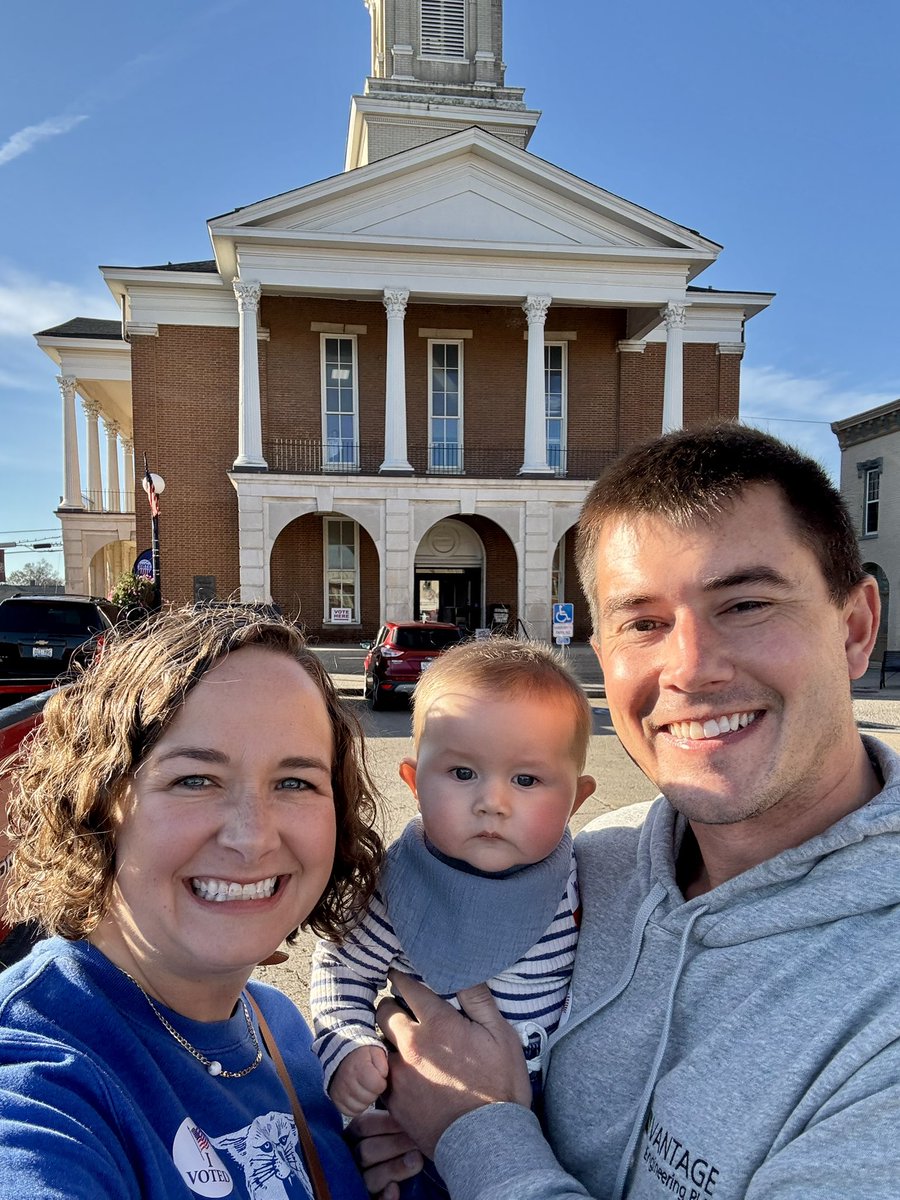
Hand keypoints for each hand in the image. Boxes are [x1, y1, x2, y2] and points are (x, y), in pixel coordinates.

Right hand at [330, 1045, 388, 1116]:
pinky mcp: (335, 1098)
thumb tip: (383, 1077)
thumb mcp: (377, 1052)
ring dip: (365, 1101)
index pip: (377, 1085)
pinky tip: (358, 1096)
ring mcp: (340, 1090)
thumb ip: (383, 1064)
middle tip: (371, 1084)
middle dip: (374, 1092)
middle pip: (369, 1098)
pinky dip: (355, 1107)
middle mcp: (347, 1080)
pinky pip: (349, 1112)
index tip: (378, 1077)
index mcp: (359, 1067)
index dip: (381, 1083)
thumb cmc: (363, 1055)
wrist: (343, 1056)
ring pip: (359, 1107)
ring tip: (364, 1089)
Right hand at [347, 1109, 423, 1199]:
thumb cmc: (401, 1140)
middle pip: (365, 1152)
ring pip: (369, 1178)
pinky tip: (396, 1190)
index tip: (407, 1121)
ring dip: (394, 1168)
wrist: (406, 1175)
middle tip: (418, 1140)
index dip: (386, 1123)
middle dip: (395, 1145)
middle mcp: (353, 1158)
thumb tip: (406, 1089)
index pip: (362, 1125)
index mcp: (356, 1135)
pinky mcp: (368, 1198)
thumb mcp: (395, 1126)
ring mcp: (360, 1180)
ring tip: (417, 1160)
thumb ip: (396, 1114)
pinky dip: (384, 1196)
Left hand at [376, 970, 530, 1157]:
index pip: (406, 986)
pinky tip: (403, 1071)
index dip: (401, 976)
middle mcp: (410, 1045)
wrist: (487, 1142)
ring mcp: (398, 1074)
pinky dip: (388, 1067)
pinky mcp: (393, 1101)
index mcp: (436, 1023)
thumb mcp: (500, 1035)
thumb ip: (478, 999)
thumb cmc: (499, 1086)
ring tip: (400, 1039)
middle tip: (400, 1006)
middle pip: (383, 1011)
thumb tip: (464, 969)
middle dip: (390, 1004)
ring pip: (378, 1042)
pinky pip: (381, 1074)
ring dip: (387, 1037)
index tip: (398, 973)